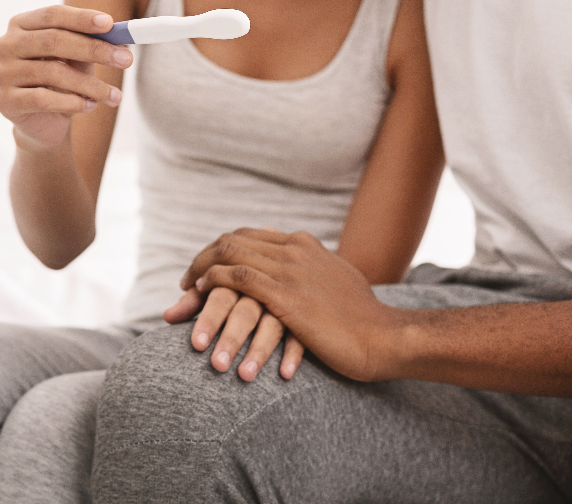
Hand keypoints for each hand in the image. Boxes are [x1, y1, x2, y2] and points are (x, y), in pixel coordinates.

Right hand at [0, 5, 132, 148]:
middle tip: (126, 59)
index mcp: (21, 24)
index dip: (81, 18)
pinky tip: (90, 106)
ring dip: (90, 84)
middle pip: (52, 41)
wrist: (43, 121)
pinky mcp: (5, 101)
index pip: (52, 15)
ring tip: (114, 95)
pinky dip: (72, 102)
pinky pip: (42, 99)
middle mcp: (5, 45)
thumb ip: (93, 42)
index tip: (110, 24)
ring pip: (52, 72)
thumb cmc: (62, 80)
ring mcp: (2, 73)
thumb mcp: (78, 58)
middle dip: (94, 49)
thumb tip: (122, 35)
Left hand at [181, 229, 405, 382]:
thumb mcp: (338, 281)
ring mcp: (290, 269)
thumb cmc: (363, 319)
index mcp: (304, 244)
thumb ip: (316, 272)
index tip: (206, 268)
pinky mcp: (286, 295)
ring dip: (201, 270)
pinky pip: (237, 278)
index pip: (248, 235)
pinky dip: (213, 282)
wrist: (384, 337)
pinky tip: (201, 296)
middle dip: (204, 258)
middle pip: (233, 240)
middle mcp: (294, 249)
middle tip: (187, 281)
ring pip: (230, 255)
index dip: (221, 250)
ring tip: (187, 291)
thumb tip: (307, 273)